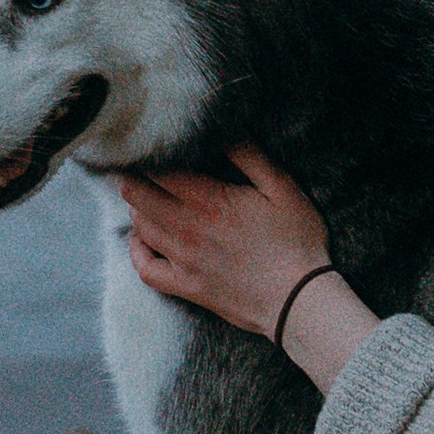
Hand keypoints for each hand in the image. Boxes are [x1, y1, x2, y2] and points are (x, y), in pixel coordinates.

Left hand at [118, 144, 332, 338]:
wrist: (300, 302)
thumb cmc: (296, 242)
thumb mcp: (282, 188)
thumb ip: (250, 156)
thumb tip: (224, 131)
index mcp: (210, 201)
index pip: (159, 170)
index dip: (148, 155)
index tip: (148, 147)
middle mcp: (189, 229)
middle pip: (138, 196)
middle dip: (133, 177)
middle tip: (138, 167)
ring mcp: (185, 261)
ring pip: (140, 227)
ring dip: (136, 208)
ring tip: (143, 197)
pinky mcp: (187, 288)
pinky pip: (146, 270)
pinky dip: (137, 252)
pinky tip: (143, 240)